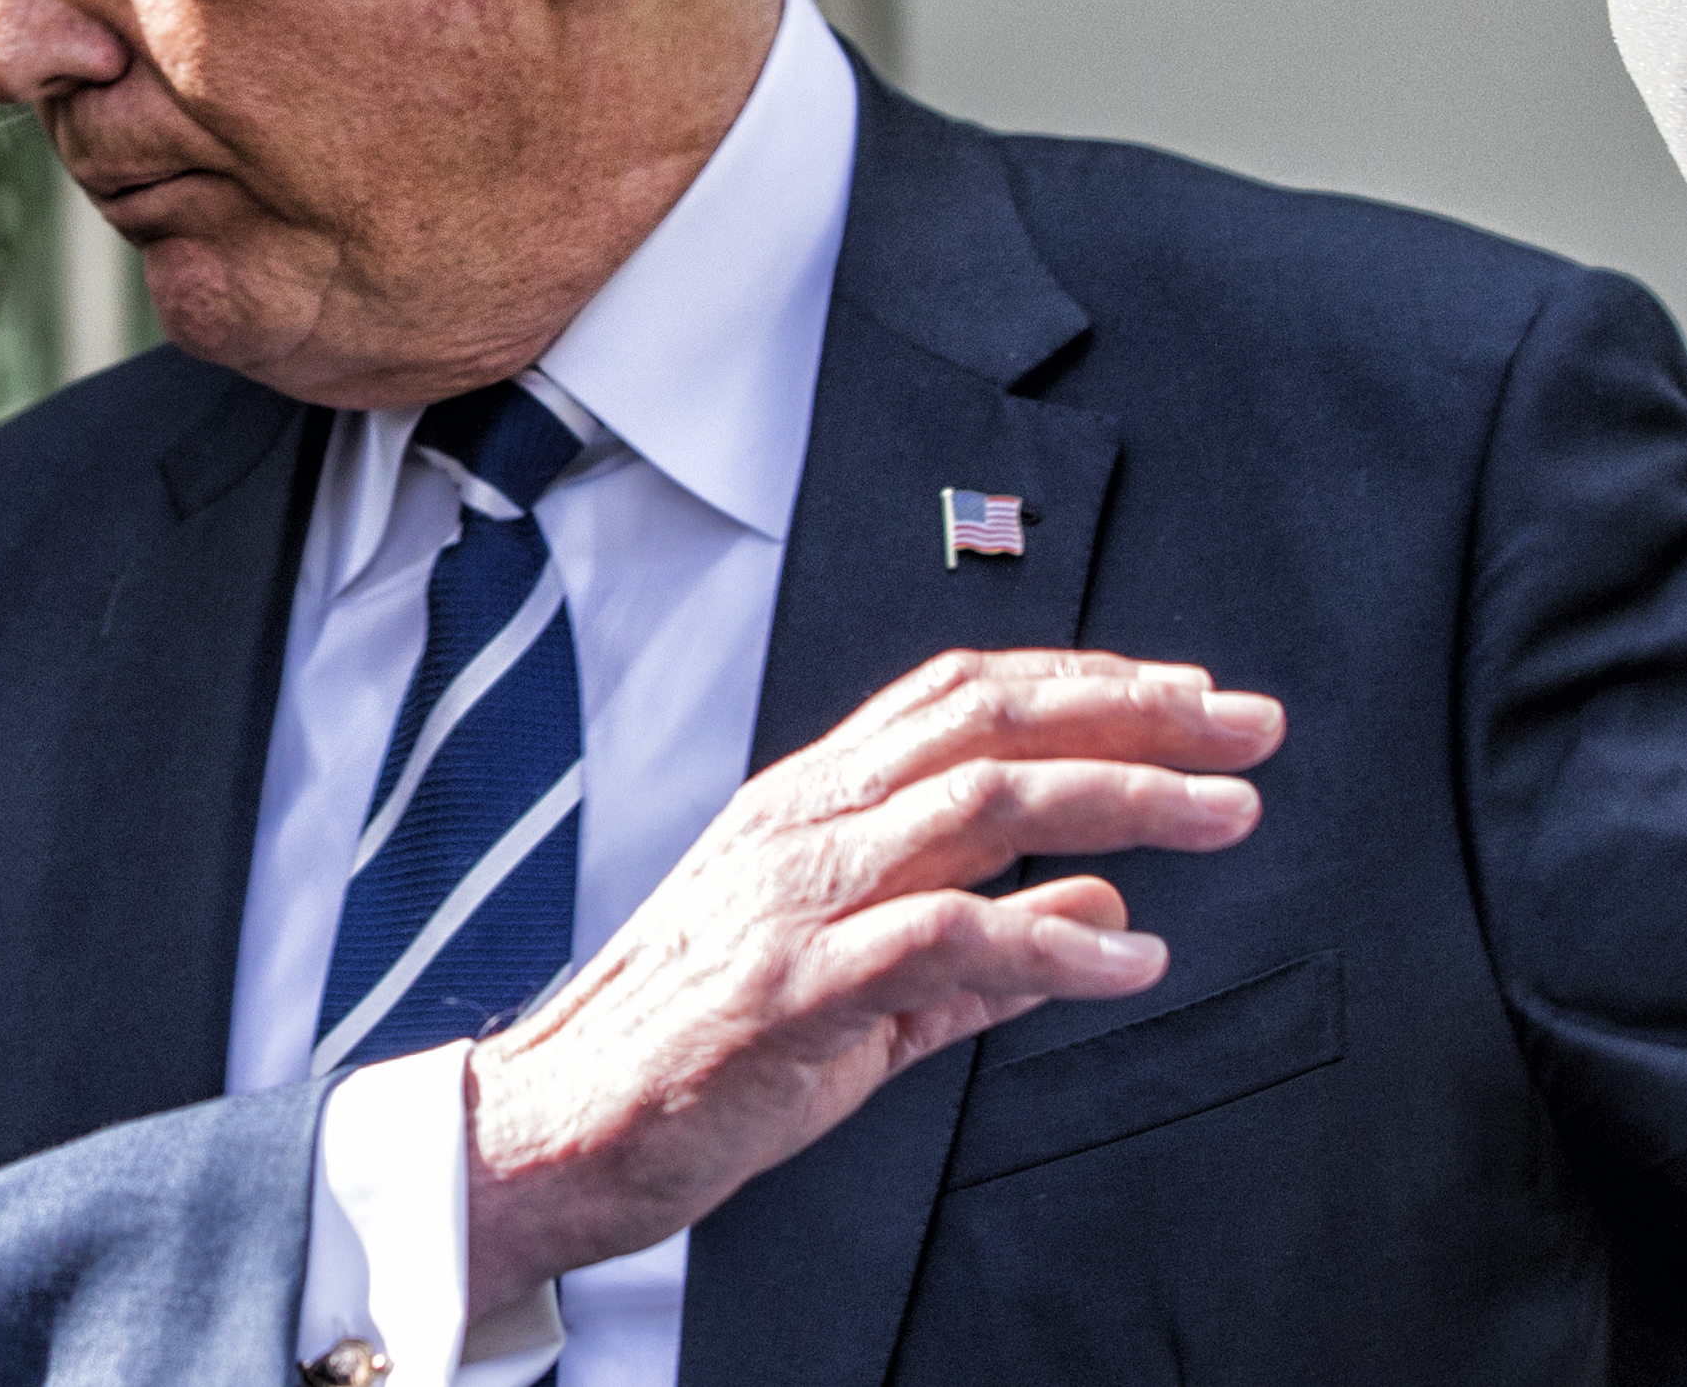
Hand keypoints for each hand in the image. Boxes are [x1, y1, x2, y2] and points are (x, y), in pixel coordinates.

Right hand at [455, 649, 1283, 1308]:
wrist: (561, 1125)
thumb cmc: (691, 1055)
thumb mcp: (859, 988)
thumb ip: (983, 950)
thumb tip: (1101, 901)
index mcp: (807, 809)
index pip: (957, 699)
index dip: (1086, 683)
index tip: (1194, 700)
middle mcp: (802, 827)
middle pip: (983, 723)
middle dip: (1134, 714)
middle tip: (1247, 730)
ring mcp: (795, 899)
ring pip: (977, 800)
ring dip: (1122, 798)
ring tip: (1224, 816)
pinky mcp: (795, 986)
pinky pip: (947, 937)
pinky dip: (1055, 941)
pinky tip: (1127, 957)